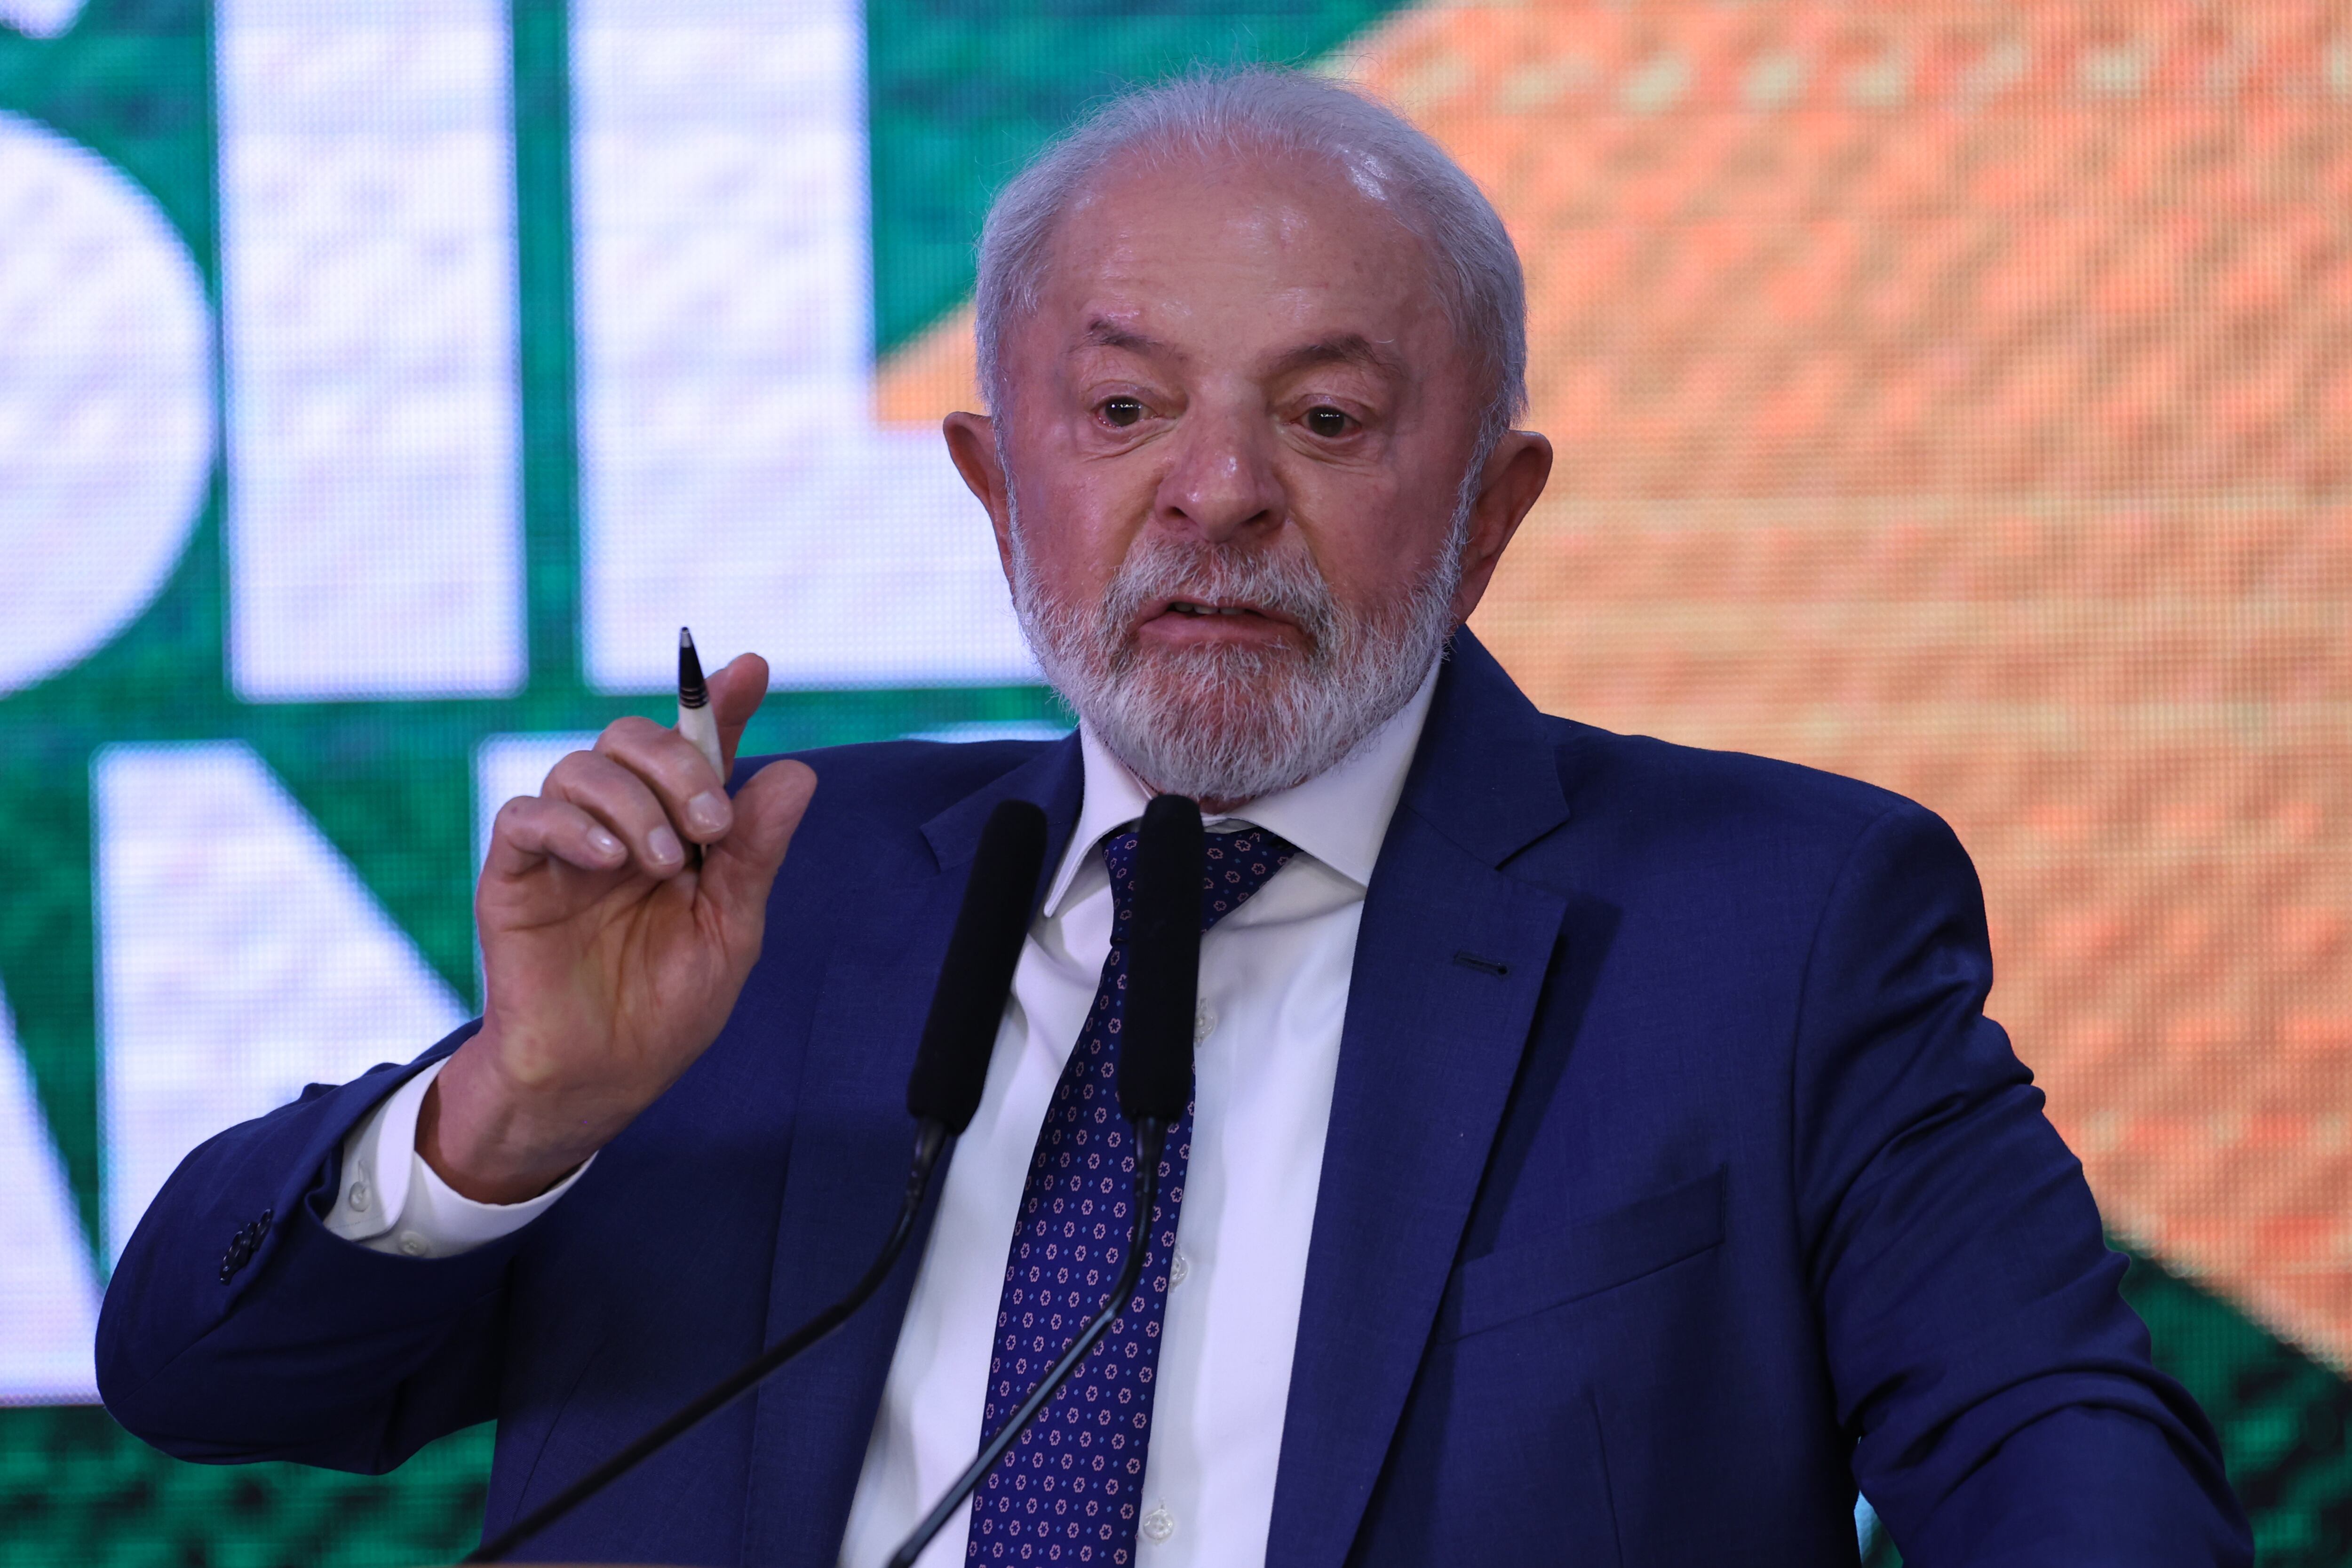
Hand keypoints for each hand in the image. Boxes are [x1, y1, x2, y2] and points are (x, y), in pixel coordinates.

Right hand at [421, 653, 817, 1202]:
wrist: (602, 1078)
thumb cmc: (667, 1008)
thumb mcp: (730, 929)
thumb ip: (754, 852)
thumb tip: (796, 773)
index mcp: (677, 829)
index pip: (696, 747)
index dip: (719, 701)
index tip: (751, 669)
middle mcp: (619, 823)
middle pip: (633, 739)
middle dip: (680, 763)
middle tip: (712, 825)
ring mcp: (564, 846)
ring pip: (581, 766)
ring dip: (634, 801)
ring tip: (666, 862)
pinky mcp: (514, 875)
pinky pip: (528, 815)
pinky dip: (572, 824)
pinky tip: (611, 859)